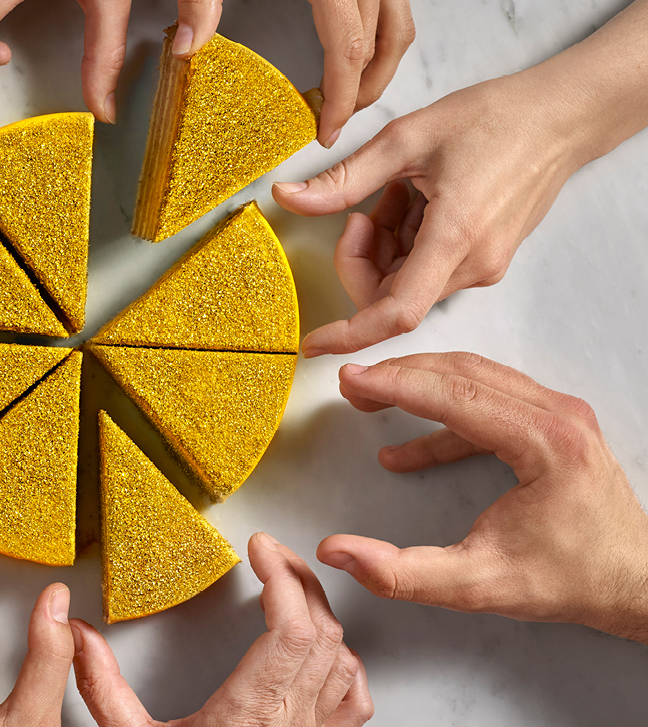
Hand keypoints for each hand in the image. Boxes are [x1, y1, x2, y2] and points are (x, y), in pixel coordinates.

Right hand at [72, 534, 372, 726]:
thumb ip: (102, 686)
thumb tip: (77, 634)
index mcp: (254, 711)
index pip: (291, 626)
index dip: (280, 576)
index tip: (257, 547)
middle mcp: (294, 720)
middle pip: (322, 629)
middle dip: (296, 578)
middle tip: (267, 554)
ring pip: (342, 656)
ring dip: (319, 614)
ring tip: (290, 590)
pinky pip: (353, 695)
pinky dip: (342, 660)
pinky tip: (322, 651)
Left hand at [174, 0, 413, 146]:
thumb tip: (188, 48)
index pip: (348, 53)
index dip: (339, 101)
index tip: (324, 131)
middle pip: (380, 50)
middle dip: (360, 95)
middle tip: (332, 122)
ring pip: (400, 28)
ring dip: (380, 70)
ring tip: (349, 97)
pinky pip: (398, 4)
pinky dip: (386, 38)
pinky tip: (358, 50)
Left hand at [272, 72, 578, 355]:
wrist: (561, 117)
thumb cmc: (495, 119)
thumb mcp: (405, 139)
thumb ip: (343, 179)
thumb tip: (289, 198)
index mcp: (455, 238)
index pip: (395, 313)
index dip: (349, 334)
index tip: (312, 343)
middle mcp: (474, 265)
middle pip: (389, 295)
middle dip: (362, 257)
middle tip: (365, 209)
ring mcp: (483, 266)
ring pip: (405, 282)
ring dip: (384, 245)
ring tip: (400, 192)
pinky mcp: (486, 260)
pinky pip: (427, 269)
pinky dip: (406, 242)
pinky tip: (417, 201)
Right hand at [318, 353, 647, 643]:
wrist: (633, 585)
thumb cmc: (569, 581)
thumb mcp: (478, 585)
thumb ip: (403, 573)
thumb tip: (339, 552)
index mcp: (546, 443)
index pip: (455, 393)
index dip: (394, 383)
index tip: (351, 379)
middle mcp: (558, 415)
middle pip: (463, 371)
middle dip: (399, 373)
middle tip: (351, 383)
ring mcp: (560, 414)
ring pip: (476, 375)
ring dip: (419, 382)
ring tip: (371, 397)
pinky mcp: (554, 424)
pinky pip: (489, 399)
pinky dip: (443, 413)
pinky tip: (406, 449)